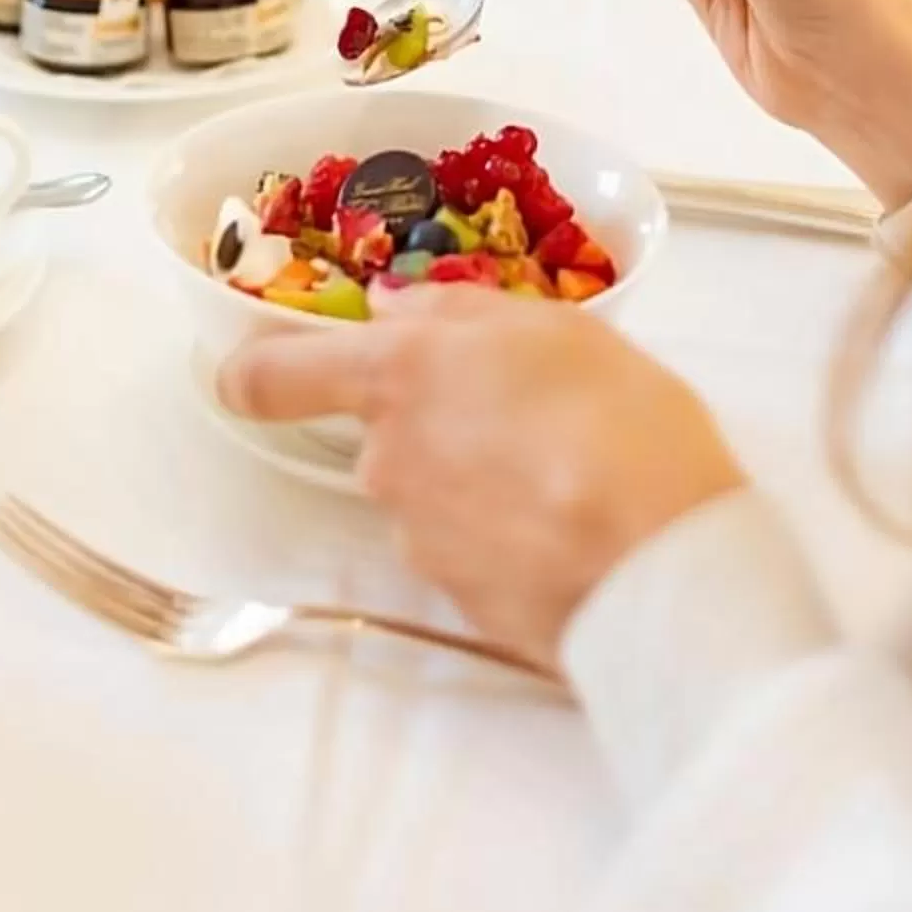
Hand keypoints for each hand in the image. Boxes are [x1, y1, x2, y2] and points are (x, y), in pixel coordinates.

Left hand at [220, 288, 743, 662]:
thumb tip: (396, 308)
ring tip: (568, 478)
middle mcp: (388, 457)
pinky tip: (569, 531)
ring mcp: (418, 537)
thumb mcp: (556, 327)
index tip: (253, 375)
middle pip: (385, 436)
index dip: (255, 373)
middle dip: (442, 427)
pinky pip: (468, 554)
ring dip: (478, 485)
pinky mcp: (454, 603)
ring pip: (431, 495)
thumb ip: (460, 311)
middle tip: (530, 420)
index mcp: (402, 373)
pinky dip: (504, 542)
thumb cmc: (619, 421)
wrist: (658, 565)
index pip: (276, 375)